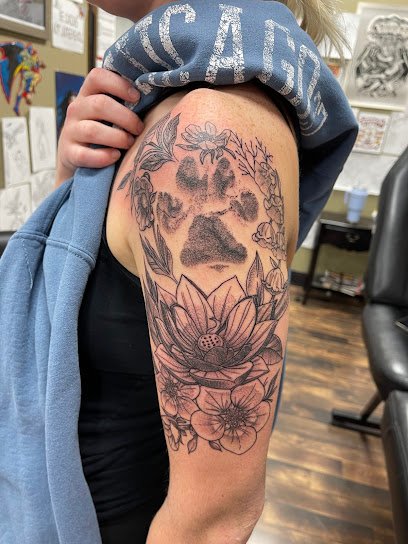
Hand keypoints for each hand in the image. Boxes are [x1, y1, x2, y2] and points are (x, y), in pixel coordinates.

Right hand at [56, 68, 143, 186]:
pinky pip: (85, 155)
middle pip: (100, 104)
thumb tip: (153, 93)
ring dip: (118, 138)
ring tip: (130, 143)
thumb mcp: (109, 112)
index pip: (97, 77)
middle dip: (126, 118)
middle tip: (139, 128)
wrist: (77, 156)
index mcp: (87, 94)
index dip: (119, 84)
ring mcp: (70, 131)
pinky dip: (103, 156)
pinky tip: (116, 156)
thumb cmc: (103, 129)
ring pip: (93, 130)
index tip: (137, 97)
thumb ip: (123, 102)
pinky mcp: (70, 153)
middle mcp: (76, 109)